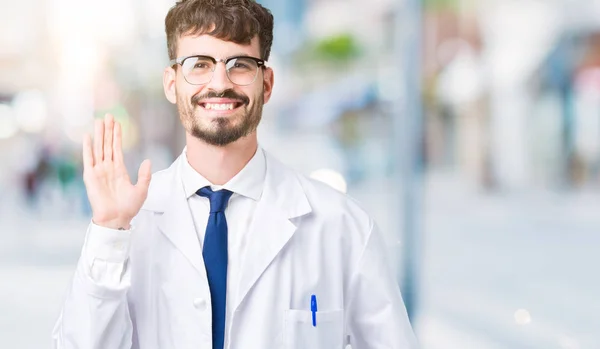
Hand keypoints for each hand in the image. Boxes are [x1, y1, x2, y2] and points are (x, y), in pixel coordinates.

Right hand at [82, 114, 151, 229]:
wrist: (117, 219)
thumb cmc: (129, 208)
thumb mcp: (142, 190)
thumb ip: (145, 175)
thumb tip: (147, 161)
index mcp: (119, 170)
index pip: (117, 148)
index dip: (117, 135)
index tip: (117, 123)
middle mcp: (108, 168)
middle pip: (107, 144)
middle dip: (108, 130)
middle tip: (108, 115)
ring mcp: (99, 171)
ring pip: (99, 148)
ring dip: (99, 134)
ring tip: (99, 120)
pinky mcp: (90, 176)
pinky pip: (88, 159)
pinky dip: (87, 147)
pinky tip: (87, 136)